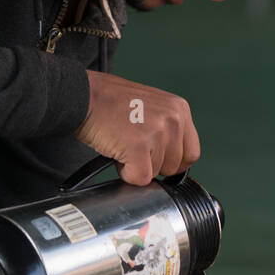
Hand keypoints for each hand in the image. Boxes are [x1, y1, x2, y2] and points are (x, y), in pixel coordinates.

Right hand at [74, 71, 199, 185]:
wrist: (83, 96)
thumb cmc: (111, 103)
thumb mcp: (152, 106)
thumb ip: (167, 129)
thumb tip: (174, 160)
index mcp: (180, 109)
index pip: (191, 152)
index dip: (173, 161)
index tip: (158, 159)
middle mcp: (173, 119)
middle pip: (175, 166)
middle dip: (153, 164)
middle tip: (133, 147)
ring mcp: (157, 133)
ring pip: (156, 173)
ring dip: (137, 166)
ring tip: (123, 144)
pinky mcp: (138, 147)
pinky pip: (140, 178)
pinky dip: (126, 174)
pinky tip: (117, 153)